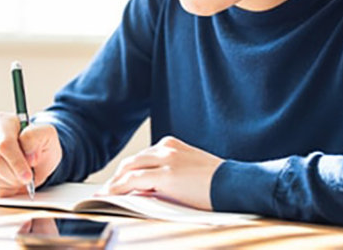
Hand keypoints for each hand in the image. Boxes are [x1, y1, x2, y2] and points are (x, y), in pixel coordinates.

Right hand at [0, 112, 61, 196]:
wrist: (34, 157)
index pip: (4, 144)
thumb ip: (37, 138)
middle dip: (14, 175)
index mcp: (2, 121)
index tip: (28, 176)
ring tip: (20, 178)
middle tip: (27, 179)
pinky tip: (12, 183)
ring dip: (10, 183)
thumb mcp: (48, 136)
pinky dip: (4, 190)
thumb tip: (28, 155)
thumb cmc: (39, 145)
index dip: (16, 162)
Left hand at [99, 136, 222, 209]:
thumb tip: (148, 187)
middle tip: (107, 189)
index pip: (142, 157)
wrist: (237, 184)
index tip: (118, 180)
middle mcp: (166, 149)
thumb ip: (169, 172)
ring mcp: (165, 161)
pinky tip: (110, 195)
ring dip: (114, 183)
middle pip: (132, 161)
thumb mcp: (190, 170)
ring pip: (129, 169)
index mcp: (172, 145)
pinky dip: (118, 188)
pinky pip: (133, 181)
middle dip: (117, 176)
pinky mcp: (166, 176)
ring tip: (105, 194)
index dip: (128, 170)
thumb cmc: (218, 183)